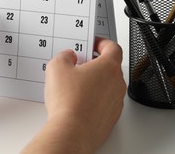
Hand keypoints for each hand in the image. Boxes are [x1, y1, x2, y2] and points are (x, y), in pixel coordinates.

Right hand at [22, 37, 125, 152]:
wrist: (72, 132)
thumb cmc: (69, 103)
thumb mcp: (57, 67)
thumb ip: (64, 56)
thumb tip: (68, 56)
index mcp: (108, 67)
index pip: (113, 48)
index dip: (102, 43)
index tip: (93, 44)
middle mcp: (117, 84)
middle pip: (110, 67)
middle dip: (95, 64)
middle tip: (79, 65)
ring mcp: (116, 102)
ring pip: (108, 86)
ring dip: (95, 83)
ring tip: (75, 86)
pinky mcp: (111, 117)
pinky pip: (104, 103)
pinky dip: (94, 100)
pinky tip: (77, 102)